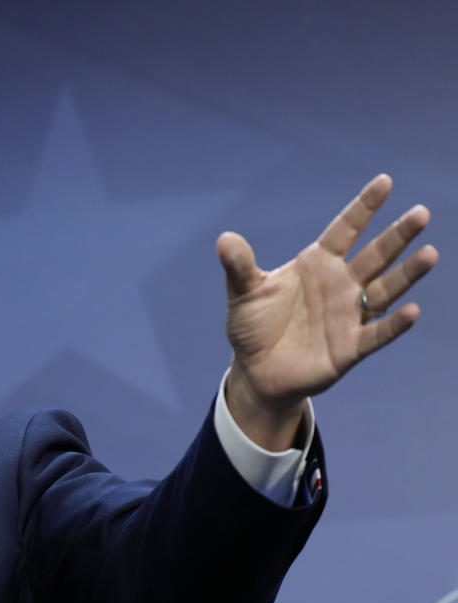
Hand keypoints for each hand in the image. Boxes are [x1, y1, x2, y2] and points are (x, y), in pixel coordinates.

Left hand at [218, 174, 437, 449]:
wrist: (256, 370)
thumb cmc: (253, 325)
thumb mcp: (243, 292)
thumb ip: (239, 266)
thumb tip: (224, 239)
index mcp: (317, 264)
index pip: (345, 229)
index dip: (364, 207)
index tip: (385, 181)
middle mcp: (340, 285)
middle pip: (375, 255)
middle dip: (397, 235)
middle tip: (421, 213)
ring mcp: (349, 315)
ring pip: (384, 290)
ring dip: (406, 274)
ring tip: (429, 254)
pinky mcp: (350, 348)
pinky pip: (377, 334)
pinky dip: (394, 324)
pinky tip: (411, 311)